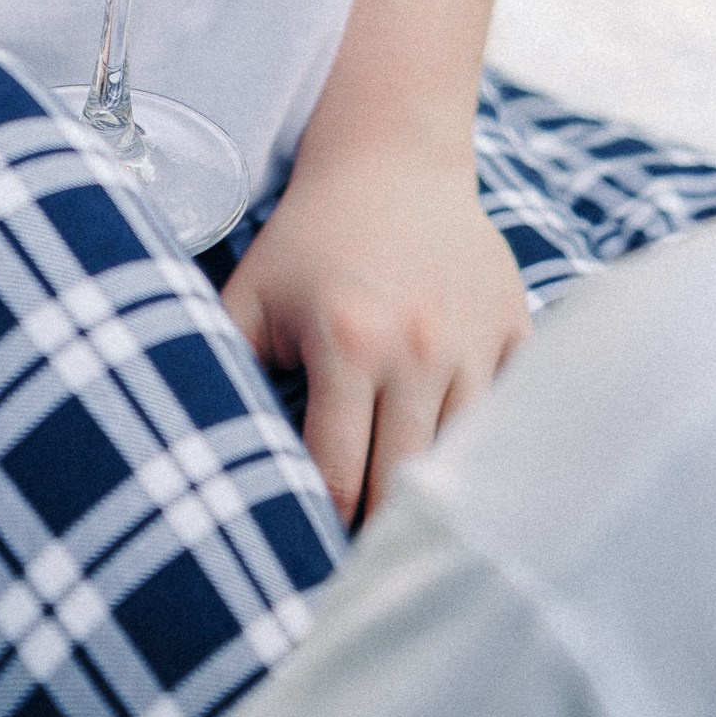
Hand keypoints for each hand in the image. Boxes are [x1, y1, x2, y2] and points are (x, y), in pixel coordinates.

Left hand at [221, 144, 531, 527]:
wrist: (392, 156)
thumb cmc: (309, 235)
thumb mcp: (250, 294)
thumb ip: (219, 368)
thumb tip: (199, 459)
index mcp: (348, 342)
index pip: (338, 477)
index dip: (320, 527)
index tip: (307, 554)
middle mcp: (419, 346)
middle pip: (405, 481)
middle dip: (379, 526)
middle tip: (358, 561)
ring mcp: (474, 337)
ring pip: (465, 455)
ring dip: (439, 491)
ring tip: (413, 525)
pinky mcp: (514, 324)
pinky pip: (515, 408)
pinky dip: (494, 441)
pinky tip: (471, 468)